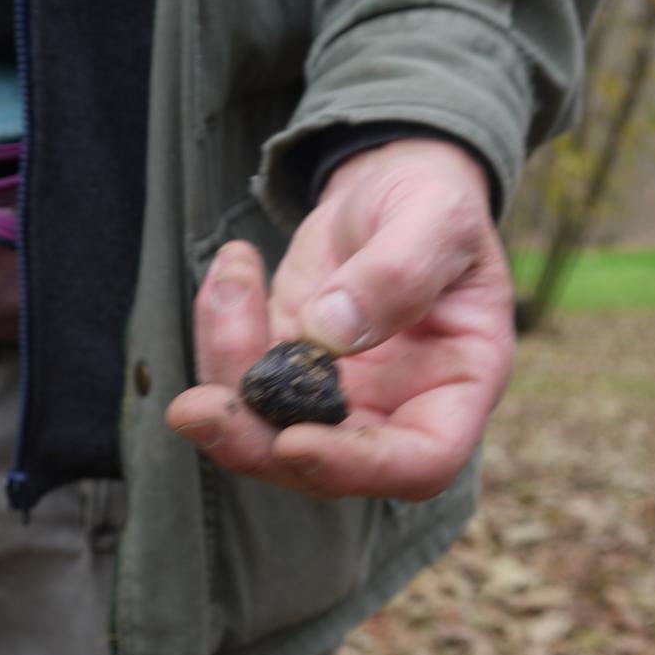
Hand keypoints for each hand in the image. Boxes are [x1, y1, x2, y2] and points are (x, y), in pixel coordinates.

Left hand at [166, 139, 514, 499]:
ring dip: (227, 375)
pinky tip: (234, 269)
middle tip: (196, 407)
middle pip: (325, 467)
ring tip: (229, 284)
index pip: (421, 461)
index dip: (357, 467)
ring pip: (268, 430)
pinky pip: (242, 378)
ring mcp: (339, 397)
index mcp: (458, 386)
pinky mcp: (290, 370)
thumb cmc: (433, 203)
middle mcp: (398, 409)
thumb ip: (398, 271)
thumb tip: (330, 331)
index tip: (294, 440)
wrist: (393, 187)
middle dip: (255, 440)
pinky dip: (220, 332)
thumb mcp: (436, 218)